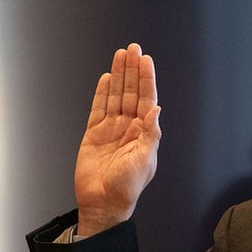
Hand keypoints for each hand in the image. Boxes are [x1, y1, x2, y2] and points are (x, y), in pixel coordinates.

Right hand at [75, 43, 161, 235]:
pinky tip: (107, 78)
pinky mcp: (94, 133)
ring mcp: (111, 129)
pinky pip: (98, 108)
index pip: (147, 99)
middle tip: (133, 49)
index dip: (146, 79)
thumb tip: (157, 110)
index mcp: (144, 132)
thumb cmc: (127, 187)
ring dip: (119, 75)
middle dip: (132, 70)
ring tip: (120, 55)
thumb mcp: (145, 161)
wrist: (103, 202)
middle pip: (131, 92)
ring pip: (116, 96)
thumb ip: (151, 134)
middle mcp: (129, 127)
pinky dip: (102, 93)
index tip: (146, 61)